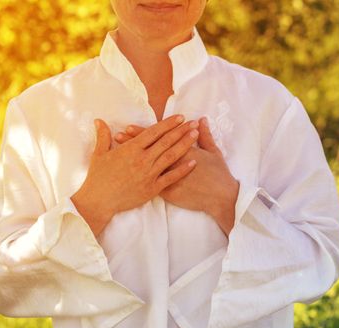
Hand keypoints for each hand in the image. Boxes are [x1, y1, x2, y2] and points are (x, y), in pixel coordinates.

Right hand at [71, 114, 199, 235]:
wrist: (99, 201)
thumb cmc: (98, 177)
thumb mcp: (99, 154)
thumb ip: (102, 135)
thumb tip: (99, 120)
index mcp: (131, 149)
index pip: (153, 132)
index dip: (168, 124)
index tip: (179, 117)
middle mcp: (142, 159)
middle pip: (166, 142)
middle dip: (181, 131)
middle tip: (193, 123)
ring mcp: (149, 174)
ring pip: (171, 156)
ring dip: (184, 145)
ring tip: (195, 136)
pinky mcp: (152, 188)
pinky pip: (171, 177)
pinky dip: (183, 170)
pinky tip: (193, 162)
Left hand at [115, 117, 238, 235]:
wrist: (220, 196)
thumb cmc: (218, 174)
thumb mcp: (214, 152)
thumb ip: (205, 135)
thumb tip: (201, 120)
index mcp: (181, 150)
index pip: (158, 138)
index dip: (143, 133)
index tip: (129, 127)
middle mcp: (172, 162)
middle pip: (148, 150)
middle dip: (132, 143)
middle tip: (118, 136)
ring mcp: (169, 178)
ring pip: (145, 166)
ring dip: (132, 159)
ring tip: (117, 153)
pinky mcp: (168, 192)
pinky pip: (151, 185)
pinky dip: (138, 178)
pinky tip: (127, 176)